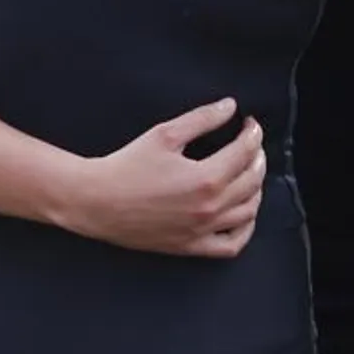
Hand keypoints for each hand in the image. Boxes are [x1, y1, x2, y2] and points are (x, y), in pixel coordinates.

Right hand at [52, 99, 266, 257]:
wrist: (96, 202)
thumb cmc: (127, 165)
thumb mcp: (165, 134)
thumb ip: (202, 119)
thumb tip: (230, 106)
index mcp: (206, 178)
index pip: (245, 152)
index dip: (253, 133)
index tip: (249, 124)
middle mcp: (210, 208)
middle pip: (252, 181)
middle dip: (258, 157)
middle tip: (251, 144)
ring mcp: (202, 231)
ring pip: (248, 212)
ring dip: (257, 189)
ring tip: (250, 173)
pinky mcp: (190, 247)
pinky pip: (231, 246)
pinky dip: (245, 230)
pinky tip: (244, 214)